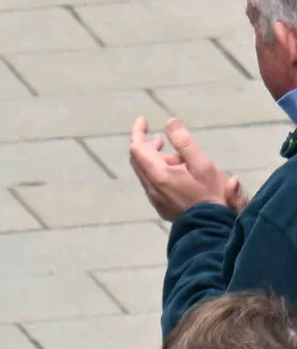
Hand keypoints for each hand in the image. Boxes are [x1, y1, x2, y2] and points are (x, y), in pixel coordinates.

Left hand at [131, 117, 245, 219]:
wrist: (212, 228)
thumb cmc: (211, 195)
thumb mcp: (202, 165)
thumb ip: (185, 143)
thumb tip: (170, 122)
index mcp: (158, 175)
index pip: (136, 148)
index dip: (138, 132)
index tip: (143, 120)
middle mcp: (151, 187)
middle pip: (138, 160)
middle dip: (147, 145)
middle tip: (160, 138)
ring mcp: (155, 198)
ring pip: (146, 172)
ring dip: (156, 160)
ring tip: (176, 155)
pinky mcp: (162, 206)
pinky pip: (153, 183)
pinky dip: (160, 172)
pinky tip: (178, 172)